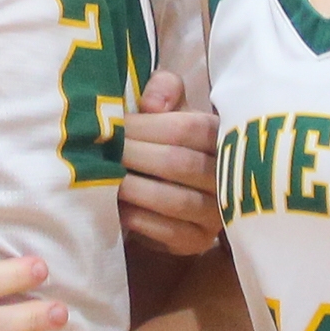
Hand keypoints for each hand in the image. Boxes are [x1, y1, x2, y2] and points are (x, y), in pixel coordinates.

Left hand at [118, 73, 220, 255]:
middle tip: (102, 151)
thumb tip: (152, 105)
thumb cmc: (165, 137)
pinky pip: (167, 232)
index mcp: (223, 137)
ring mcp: (215, 213)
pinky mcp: (197, 241)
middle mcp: (227, 176)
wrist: (166, 186)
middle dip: (134, 156)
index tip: (116, 125)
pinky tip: (115, 206)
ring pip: (175, 200)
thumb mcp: (168, 106)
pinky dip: (137, 218)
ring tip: (103, 177)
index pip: (191, 128)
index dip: (148, 126)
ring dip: (133, 188)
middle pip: (180, 164)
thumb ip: (165, 89)